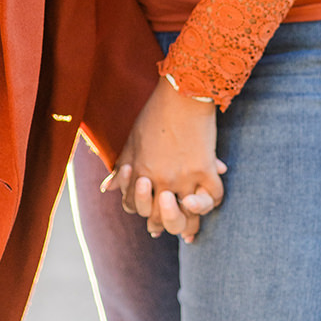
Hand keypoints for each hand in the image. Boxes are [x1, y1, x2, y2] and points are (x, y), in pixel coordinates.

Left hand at [105, 77, 226, 241]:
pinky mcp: (205, 168)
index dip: (141, 212)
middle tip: (166, 228)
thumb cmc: (154, 114)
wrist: (182, 92)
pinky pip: (213, 197)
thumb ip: (121, 168)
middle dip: (162, 225)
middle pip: (160, 218)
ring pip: (188, 215)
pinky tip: (207, 200)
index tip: (148, 217)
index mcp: (139, 173)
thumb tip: (107, 188)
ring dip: (188, 222)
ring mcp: (184, 177)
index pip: (135, 207)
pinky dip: (211, 202)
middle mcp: (160, 180)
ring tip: (189, 223)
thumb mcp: (132, 141)